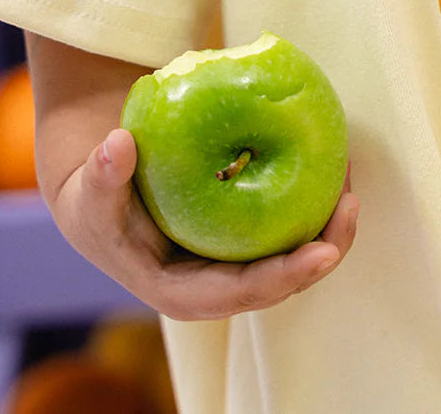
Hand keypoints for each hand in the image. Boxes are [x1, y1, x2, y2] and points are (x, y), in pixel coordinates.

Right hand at [49, 128, 358, 320]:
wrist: (104, 197)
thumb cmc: (96, 201)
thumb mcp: (89, 192)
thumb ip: (101, 175)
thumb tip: (117, 145)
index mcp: (183, 292)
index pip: (242, 294)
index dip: (284, 277)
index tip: (322, 254)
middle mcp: (218, 287)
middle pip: (282, 281)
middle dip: (325, 249)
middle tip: (351, 205)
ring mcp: (237, 265)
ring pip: (296, 255)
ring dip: (330, 224)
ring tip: (350, 178)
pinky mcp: (249, 241)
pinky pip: (292, 227)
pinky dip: (316, 201)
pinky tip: (334, 162)